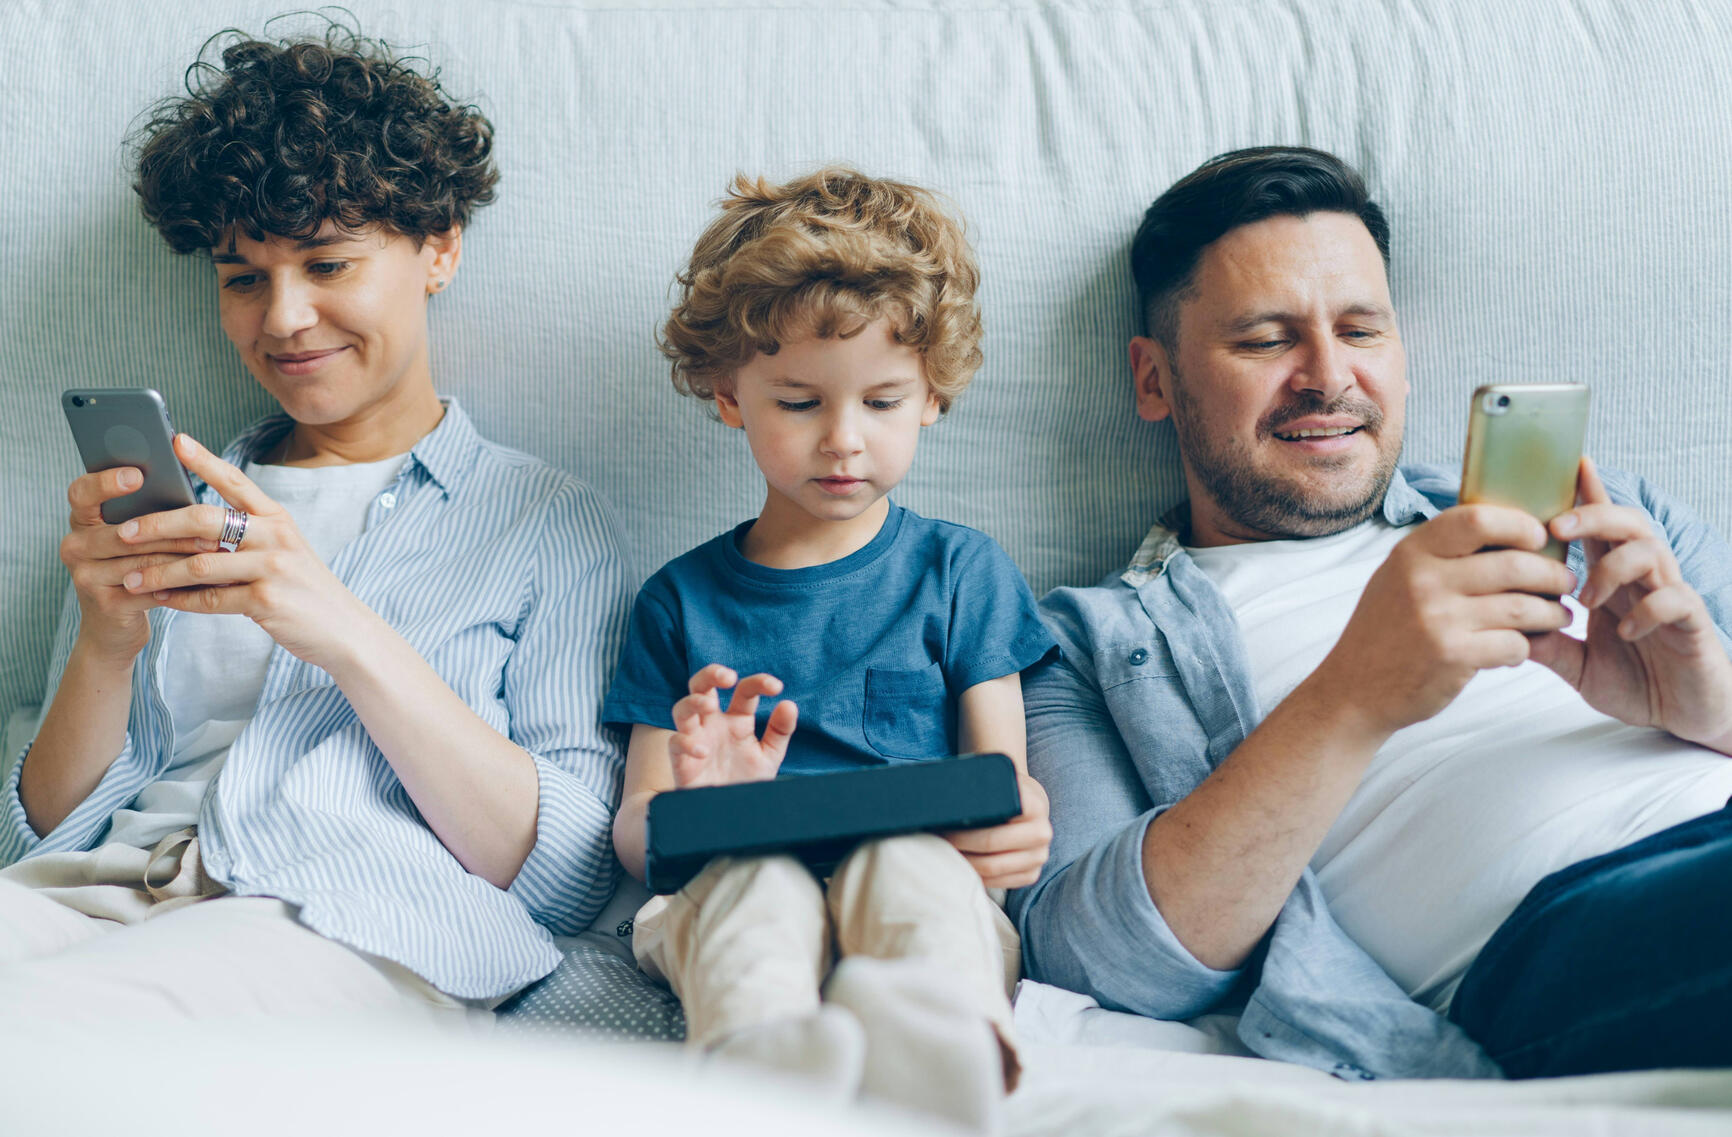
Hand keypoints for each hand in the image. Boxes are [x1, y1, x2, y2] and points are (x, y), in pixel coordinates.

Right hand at [60, 465, 220, 663]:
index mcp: (81, 521)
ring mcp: (85, 576)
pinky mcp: (105, 604)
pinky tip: (210, 579)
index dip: (106, 482)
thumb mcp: (136, 540)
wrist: (114, 627)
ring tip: (219, 549)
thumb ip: (149, 515)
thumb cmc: (137, 569)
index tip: (138, 474)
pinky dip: (183, 583)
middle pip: (125, 531)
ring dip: (185, 555)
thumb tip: (192, 488)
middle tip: (212, 521)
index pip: (82, 493)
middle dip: (173, 528)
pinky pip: (150, 588)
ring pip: (143, 560)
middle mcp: (75, 546)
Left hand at [114, 434, 367, 666]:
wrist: (344, 629)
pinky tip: (161, 600)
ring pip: (201, 564)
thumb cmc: (304, 589)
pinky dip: (181, 601)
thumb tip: (190, 527)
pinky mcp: (267, 601)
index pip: (236, 480)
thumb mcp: (284, 551)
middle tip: (125, 531)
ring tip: (130, 578)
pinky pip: (211, 599)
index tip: (174, 441)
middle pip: (205, 520)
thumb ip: (247, 536)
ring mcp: (273, 568)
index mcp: (278, 518)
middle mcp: (276, 536)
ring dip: (159, 572)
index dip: (204, 460)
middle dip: (159, 525)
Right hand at [666, 664, 797, 787]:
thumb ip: (780, 731)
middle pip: (702, 686)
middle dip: (711, 674)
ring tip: (708, 705)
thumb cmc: (746, 782)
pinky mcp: (682, 762)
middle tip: (729, 676)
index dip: (759, 682)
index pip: (744, 691)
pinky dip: (687, 743)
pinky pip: (675, 743)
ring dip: (693, 701)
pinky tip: (704, 751)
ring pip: (682, 708)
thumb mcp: (769, 756)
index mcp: (736, 720)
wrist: (730, 817)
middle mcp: (713, 725)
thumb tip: (789, 704)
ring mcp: (696, 740)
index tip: (776, 687)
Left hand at [942, 773, 1052, 888]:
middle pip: (991, 844)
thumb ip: (981, 786)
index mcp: (1034, 805)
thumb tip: (943, 799)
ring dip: (965, 862)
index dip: (965, 826)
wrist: (1030, 805)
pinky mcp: (1032, 874)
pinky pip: (1000, 882)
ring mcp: (1039, 856)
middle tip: (938, 840)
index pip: (996, 816)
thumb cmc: (1006, 791)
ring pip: (993, 868)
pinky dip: (977, 876)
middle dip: (959, 844)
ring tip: (945, 853)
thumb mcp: (999, 780)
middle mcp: (1042, 832)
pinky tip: (961, 867)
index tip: (943, 825)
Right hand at [1313, 504, 1577, 738]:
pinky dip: (1526, 647)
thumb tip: (1505, 530)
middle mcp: (1424, 580)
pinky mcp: (1453, 656)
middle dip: (1552, 575)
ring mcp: (1438, 618)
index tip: (1538, 538)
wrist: (1355, 689)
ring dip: (1551, 613)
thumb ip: (1440, 554)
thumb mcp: (1398, 577)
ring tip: (1558, 616)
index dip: (1519, 525)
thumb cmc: (1385, 630)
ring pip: (1523, 607)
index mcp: (1412, 553)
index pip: (1478, 519)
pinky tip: (1520, 648)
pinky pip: (1514, 644)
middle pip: (1513, 564)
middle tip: (1564, 583)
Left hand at [1527, 458, 1731, 751]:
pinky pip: (1674, 597)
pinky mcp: (1693, 622)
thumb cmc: (1637, 682)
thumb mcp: (1579, 666)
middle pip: (1627, 523)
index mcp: (1615, 580)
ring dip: (1611, 567)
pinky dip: (1646, 610)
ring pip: (1650, 550)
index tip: (1569, 463)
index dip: (1588, 494)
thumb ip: (1547, 646)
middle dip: (1591, 515)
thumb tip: (1501, 627)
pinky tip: (1625, 633)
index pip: (1600, 528)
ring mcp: (1670, 596)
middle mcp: (1644, 579)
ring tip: (1587, 601)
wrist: (1686, 715)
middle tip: (1555, 528)